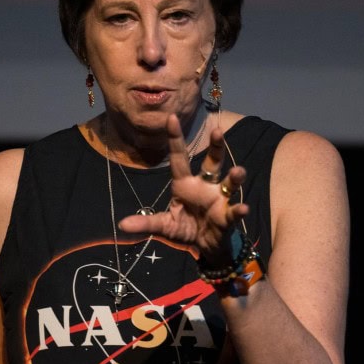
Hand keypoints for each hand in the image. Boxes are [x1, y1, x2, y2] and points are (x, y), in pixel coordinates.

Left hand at [117, 113, 248, 260]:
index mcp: (185, 184)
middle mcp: (204, 186)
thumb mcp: (163, 226)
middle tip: (218, 131)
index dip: (175, 138)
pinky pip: (233, 211)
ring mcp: (218, 199)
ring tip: (238, 171)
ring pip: (228, 182)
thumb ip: (145, 224)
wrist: (203, 246)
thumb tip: (121, 225)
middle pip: (212, 162)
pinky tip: (242, 208)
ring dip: (234, 177)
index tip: (171, 117)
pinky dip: (238, 210)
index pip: (179, 157)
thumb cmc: (184, 229)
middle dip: (217, 147)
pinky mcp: (227, 216)